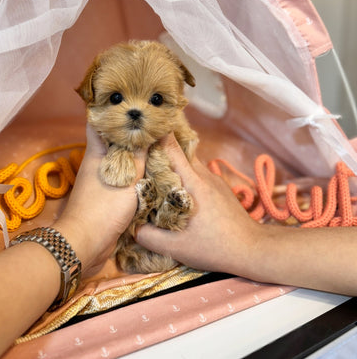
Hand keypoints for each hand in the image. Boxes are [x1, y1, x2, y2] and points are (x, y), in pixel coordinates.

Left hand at [55, 124, 146, 275]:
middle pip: (112, 140)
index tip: (130, 102)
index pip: (99, 122)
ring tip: (156, 145)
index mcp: (96, 152)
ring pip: (119, 159)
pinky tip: (151, 171)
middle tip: (152, 124)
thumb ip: (139, 155)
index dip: (111, 111)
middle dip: (130, 133)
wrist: (85, 243)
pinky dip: (135, 172)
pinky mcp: (106, 196)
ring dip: (134, 154)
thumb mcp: (128, 177)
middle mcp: (96, 163)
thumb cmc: (104, 206)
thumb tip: (148, 129)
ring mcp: (101, 180)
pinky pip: (123, 177)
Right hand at [135, 133, 259, 274]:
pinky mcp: (219, 186)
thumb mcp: (177, 247)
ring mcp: (213, 178)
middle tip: (141, 151)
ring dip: (173, 161)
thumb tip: (129, 226)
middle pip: (179, 149)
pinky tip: (177, 186)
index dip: (155, 135)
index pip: (172, 147)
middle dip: (159, 147)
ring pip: (189, 160)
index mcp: (192, 183)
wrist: (251, 248)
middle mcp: (203, 174)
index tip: (139, 132)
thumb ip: (148, 236)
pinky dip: (185, 172)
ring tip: (155, 168)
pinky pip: (197, 171)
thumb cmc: (214, 247)